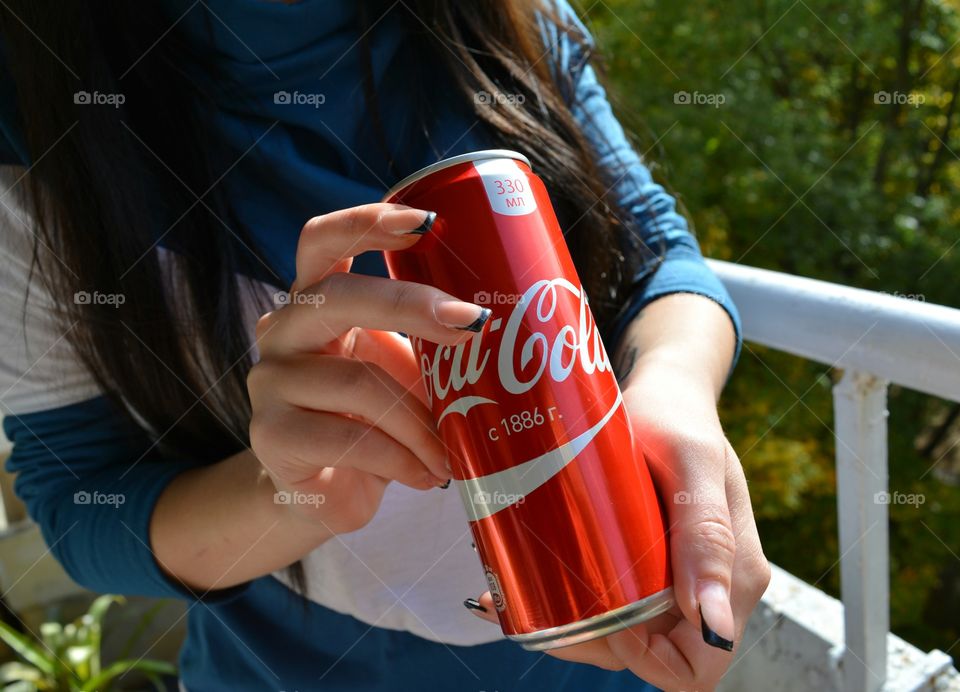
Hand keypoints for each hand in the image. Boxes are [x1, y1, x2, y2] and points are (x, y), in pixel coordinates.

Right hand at [248, 203, 489, 535]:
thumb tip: (521, 327)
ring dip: (420, 420)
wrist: (323, 492)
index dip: (369, 223)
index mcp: (317, 302)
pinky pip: (346, 439)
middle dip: (411, 305)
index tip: (430, 222)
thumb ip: (433, 344)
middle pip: (338, 296)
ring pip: (356, 383)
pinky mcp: (271, 435)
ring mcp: (270, 381)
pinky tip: (425, 476)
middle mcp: (284, 330)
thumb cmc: (372, 421)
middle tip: (473, 324)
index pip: (323, 241)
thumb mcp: (403, 371)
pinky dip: (400, 459)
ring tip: (453, 452)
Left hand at [466, 360, 769, 691]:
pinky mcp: (648, 564)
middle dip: (590, 639)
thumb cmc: (677, 414)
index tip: (602, 613)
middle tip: (533, 598)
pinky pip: (613, 603)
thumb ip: (708, 535)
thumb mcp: (691, 462)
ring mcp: (676, 579)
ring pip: (623, 636)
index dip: (648, 660)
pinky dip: (570, 600)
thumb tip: (713, 625)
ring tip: (514, 589)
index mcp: (733, 575)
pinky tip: (525, 579)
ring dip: (570, 622)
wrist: (663, 388)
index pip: (697, 667)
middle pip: (651, 657)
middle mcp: (707, 588)